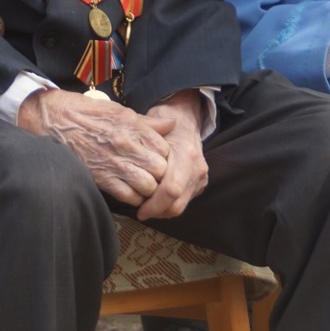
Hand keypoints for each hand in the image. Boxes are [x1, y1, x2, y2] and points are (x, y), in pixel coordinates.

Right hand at [16, 89, 173, 206]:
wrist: (56, 120)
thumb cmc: (88, 113)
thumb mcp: (120, 110)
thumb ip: (147, 122)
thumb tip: (171, 124)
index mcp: (132, 125)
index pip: (164, 148)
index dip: (164, 155)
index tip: (158, 157)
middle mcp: (126, 144)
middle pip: (160, 169)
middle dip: (160, 173)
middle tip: (153, 173)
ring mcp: (113, 162)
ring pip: (147, 185)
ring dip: (148, 187)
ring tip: (144, 184)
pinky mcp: (101, 177)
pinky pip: (128, 196)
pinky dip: (133, 198)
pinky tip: (131, 192)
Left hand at [136, 91, 208, 220]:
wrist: (186, 119)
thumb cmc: (165, 122)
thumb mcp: (151, 127)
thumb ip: (141, 146)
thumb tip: (128, 162)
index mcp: (186, 154)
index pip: (171, 189)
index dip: (154, 204)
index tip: (139, 209)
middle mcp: (197, 168)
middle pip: (176, 204)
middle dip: (156, 211)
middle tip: (140, 211)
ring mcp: (200, 177)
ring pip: (180, 206)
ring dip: (161, 210)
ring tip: (146, 206)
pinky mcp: (199, 184)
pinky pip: (183, 202)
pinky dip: (168, 205)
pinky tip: (156, 200)